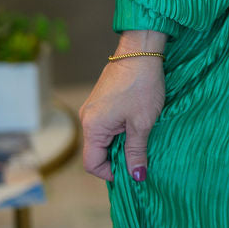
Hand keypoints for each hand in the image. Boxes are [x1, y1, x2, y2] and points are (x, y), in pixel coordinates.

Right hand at [79, 55, 164, 183]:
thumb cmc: (142, 86)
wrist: (140, 50)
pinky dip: (119, 130)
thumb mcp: (142, 123)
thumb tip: (136, 176)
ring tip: (140, 139)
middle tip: (140, 156)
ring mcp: (92, 108)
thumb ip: (136, 152)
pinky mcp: (100, 100)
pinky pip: (105, 124)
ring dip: (120, 143)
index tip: (132, 171)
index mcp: (92, 127)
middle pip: (96, 151)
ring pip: (102, 137)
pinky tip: (136, 124)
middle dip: (117, 158)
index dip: (111, 173)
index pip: (92, 164)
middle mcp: (86, 118)